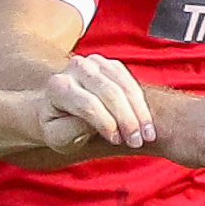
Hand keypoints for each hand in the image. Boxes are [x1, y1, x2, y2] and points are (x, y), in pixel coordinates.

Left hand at [33, 52, 155, 152]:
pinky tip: (146, 124)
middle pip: (109, 92)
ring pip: (124, 85)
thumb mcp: (57, 138)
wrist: (60, 112)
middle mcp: (76, 68)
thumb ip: (70, 131)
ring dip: (139, 112)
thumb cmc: (59, 129)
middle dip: (127, 119)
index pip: (88, 103)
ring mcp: (95, 63)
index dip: (106, 123)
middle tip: (137, 142)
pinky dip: (141, 104)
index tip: (117, 142)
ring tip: (147, 136)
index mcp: (58, 86)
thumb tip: (92, 126)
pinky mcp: (111, 65)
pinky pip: (131, 82)